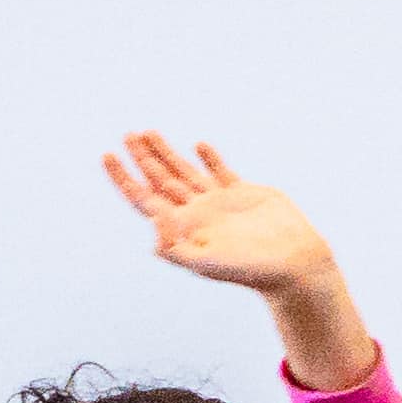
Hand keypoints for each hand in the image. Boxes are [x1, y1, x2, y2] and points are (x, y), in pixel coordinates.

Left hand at [105, 132, 373, 383]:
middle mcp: (196, 213)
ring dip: (167, 153)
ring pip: (186, 171)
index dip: (123, 178)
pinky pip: (221, 171)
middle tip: (128, 134)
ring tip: (149, 132)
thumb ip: (175, 247)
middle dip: (143, 158)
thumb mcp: (206, 263)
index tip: (107, 155)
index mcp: (182, 227)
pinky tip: (199, 146)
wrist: (293, 264)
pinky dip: (210, 158)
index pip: (144, 198)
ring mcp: (219, 202)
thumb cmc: (251, 270)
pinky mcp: (244, 194)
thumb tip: (153, 221)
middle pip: (160, 179)